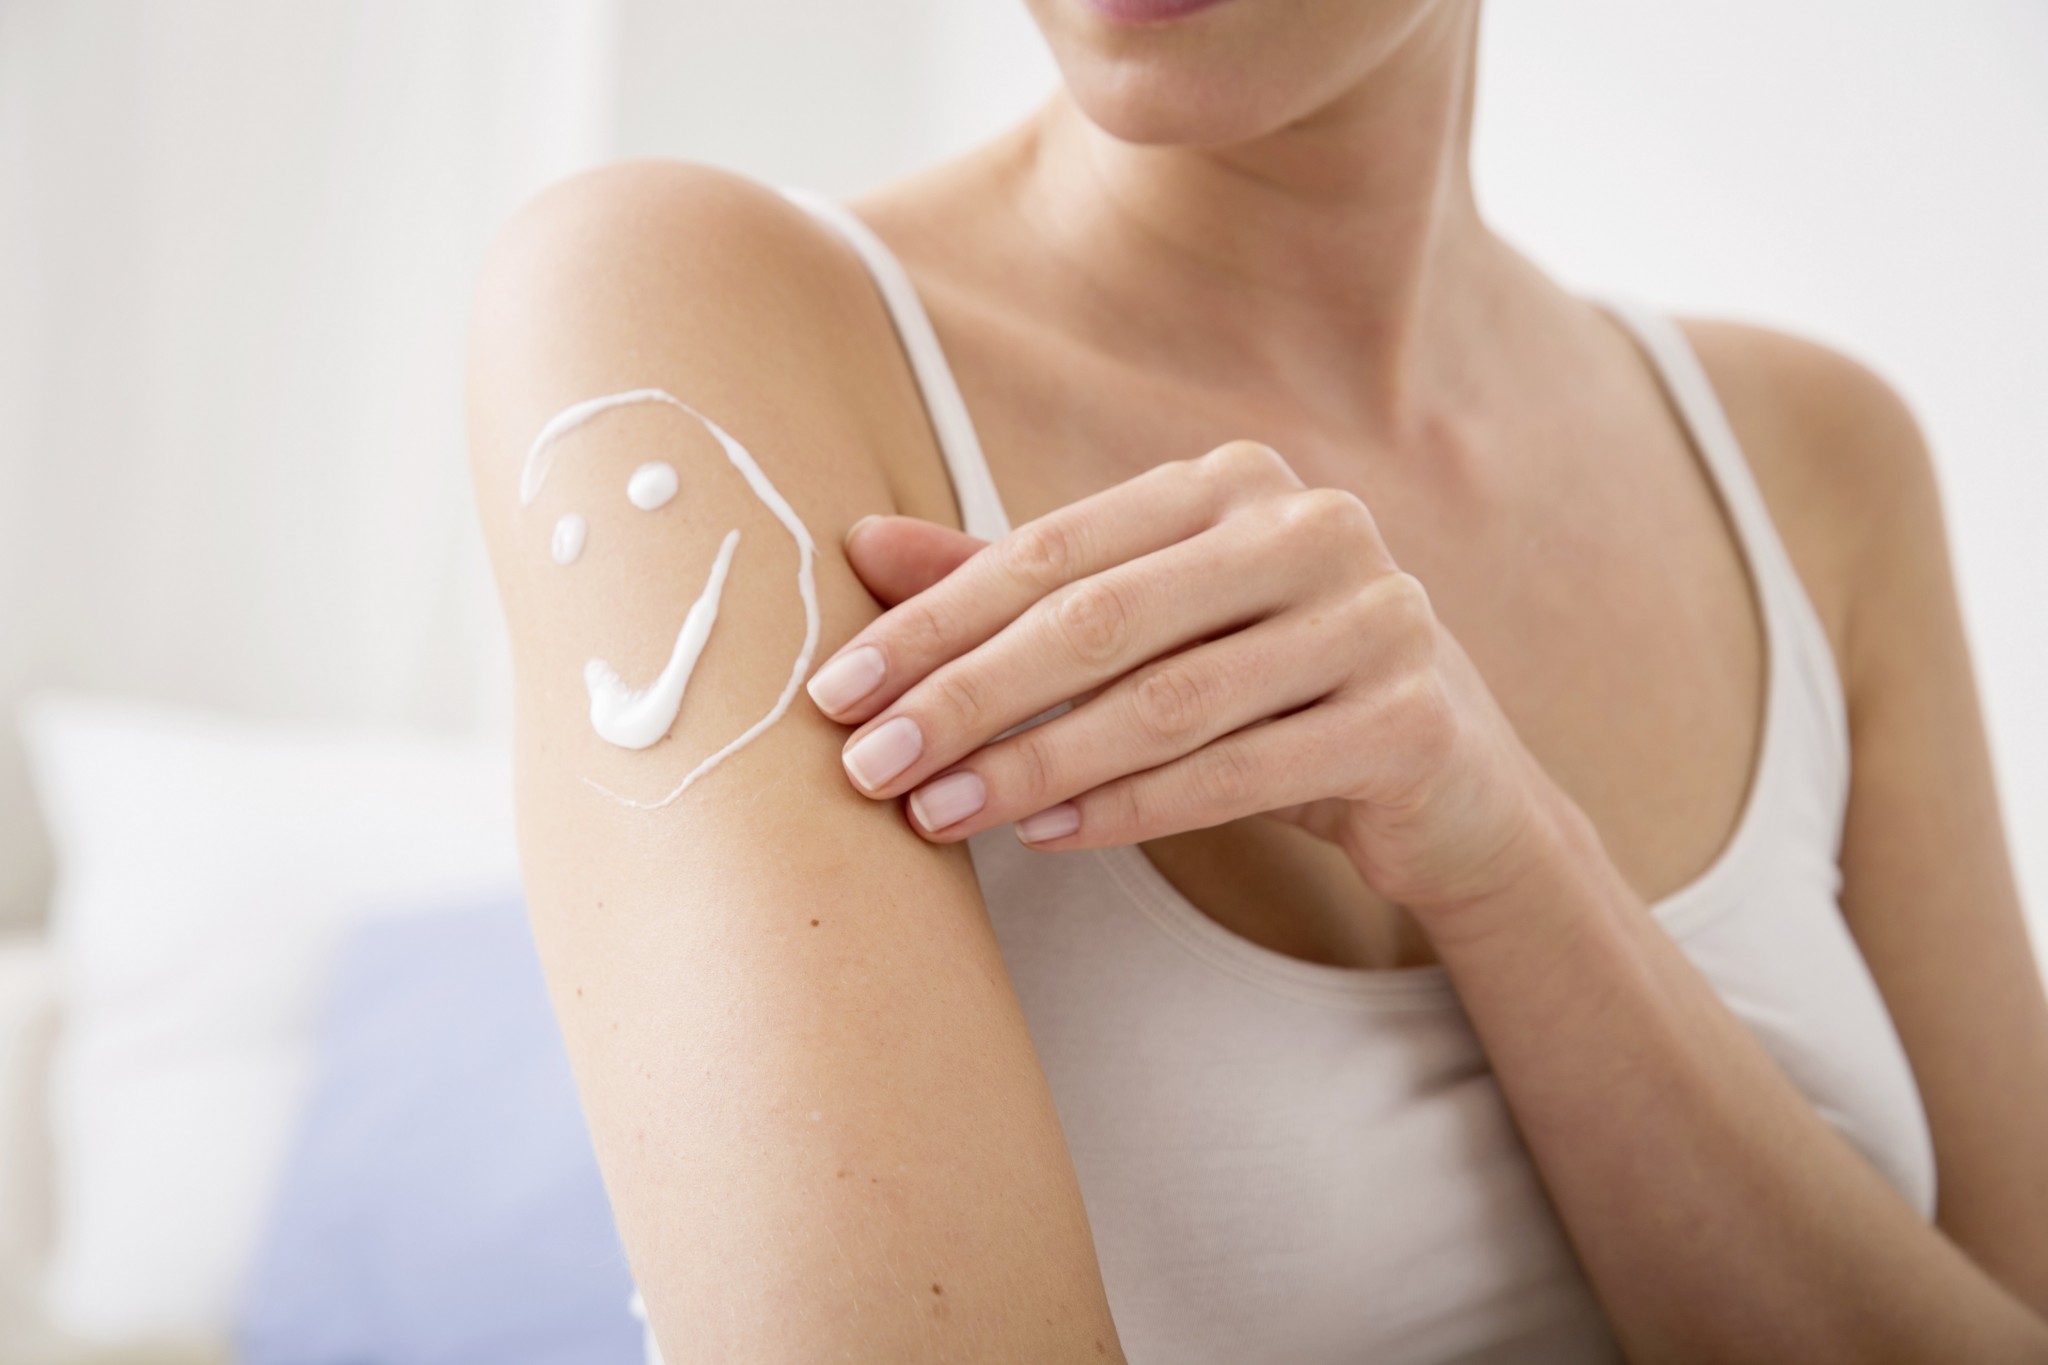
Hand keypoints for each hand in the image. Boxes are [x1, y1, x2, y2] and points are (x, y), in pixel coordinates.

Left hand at [807, 441, 1584, 917]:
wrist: (1445, 780)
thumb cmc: (1269, 689)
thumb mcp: (1147, 628)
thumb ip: (1016, 585)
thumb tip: (859, 546)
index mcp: (1234, 482)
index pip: (1052, 548)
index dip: (935, 621)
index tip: (837, 690)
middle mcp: (1311, 527)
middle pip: (1101, 619)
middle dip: (966, 696)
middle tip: (867, 765)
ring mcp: (1375, 617)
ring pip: (1165, 703)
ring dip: (1033, 765)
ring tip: (936, 815)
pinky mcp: (1409, 719)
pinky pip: (1239, 773)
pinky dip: (1131, 809)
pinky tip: (1045, 836)